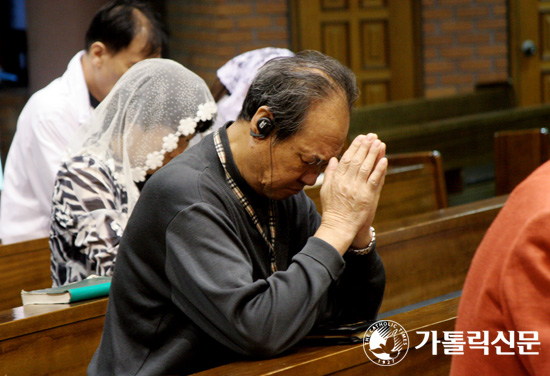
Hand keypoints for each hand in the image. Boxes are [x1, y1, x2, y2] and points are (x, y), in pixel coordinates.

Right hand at [314, 134, 386, 254]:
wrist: (339, 226)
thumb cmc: (332, 209)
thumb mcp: (325, 189)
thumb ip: (330, 173)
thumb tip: (334, 159)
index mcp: (336, 179)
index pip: (346, 158)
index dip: (354, 147)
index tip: (361, 137)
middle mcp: (346, 182)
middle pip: (357, 160)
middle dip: (365, 146)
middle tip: (372, 136)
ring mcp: (357, 189)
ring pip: (366, 167)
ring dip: (373, 154)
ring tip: (379, 142)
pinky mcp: (366, 196)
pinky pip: (374, 180)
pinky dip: (379, 169)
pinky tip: (384, 159)